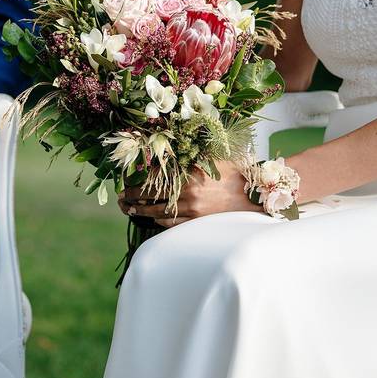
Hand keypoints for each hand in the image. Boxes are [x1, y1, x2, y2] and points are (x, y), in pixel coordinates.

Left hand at [118, 160, 257, 228]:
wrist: (254, 196)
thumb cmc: (234, 173)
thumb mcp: (212, 159)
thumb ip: (191, 156)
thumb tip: (169, 153)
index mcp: (189, 176)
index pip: (155, 179)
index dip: (138, 183)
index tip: (127, 184)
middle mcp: (188, 194)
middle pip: (152, 197)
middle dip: (134, 198)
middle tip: (122, 199)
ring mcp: (192, 211)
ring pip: (158, 212)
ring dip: (142, 211)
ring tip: (131, 210)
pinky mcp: (197, 223)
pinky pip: (171, 224)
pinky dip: (159, 220)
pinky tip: (152, 218)